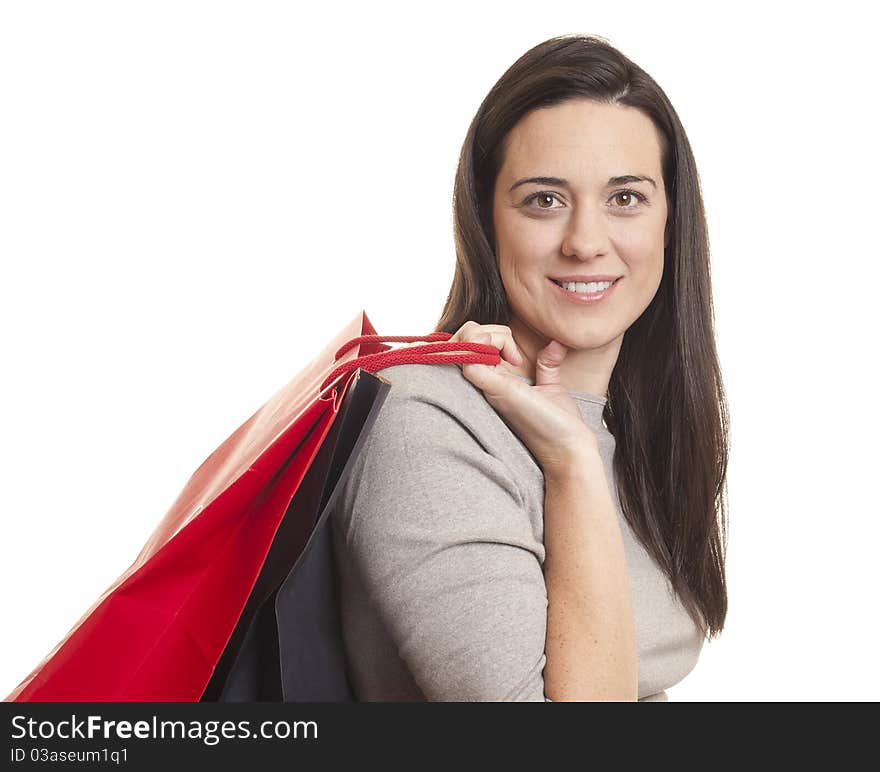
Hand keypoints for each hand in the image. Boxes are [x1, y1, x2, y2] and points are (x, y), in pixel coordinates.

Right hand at [448, 321, 598, 471]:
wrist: (567, 448)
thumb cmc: (556, 424)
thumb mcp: (549, 385)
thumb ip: (546, 363)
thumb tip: (555, 342)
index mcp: (495, 379)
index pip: (472, 344)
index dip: (492, 335)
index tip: (518, 356)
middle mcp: (485, 383)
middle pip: (461, 339)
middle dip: (482, 331)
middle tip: (513, 354)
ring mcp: (488, 386)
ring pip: (462, 343)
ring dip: (482, 336)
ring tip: (512, 356)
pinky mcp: (497, 390)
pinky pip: (469, 361)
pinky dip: (476, 347)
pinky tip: (510, 358)